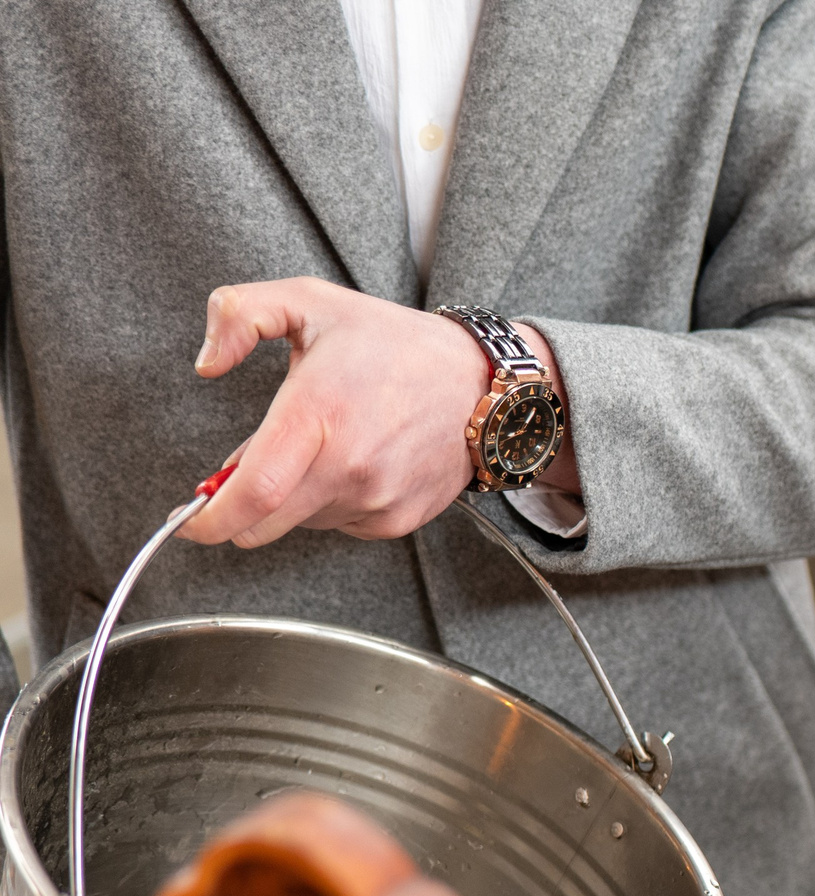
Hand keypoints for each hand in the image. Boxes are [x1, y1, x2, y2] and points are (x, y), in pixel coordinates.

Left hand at [180, 277, 576, 547]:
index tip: (185, 520)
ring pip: (299, 524)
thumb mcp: (310, 301)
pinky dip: (328, 503)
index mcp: (320, 412)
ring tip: (321, 447)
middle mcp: (351, 465)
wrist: (480, 384)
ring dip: (289, 499)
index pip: (253, 492)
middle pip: (264, 524)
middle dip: (238, 508)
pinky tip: (352, 462)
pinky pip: (338, 526)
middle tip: (239, 474)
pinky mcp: (398, 519)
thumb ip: (239, 314)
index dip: (208, 518)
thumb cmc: (395, 344)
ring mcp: (378, 498)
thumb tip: (207, 363)